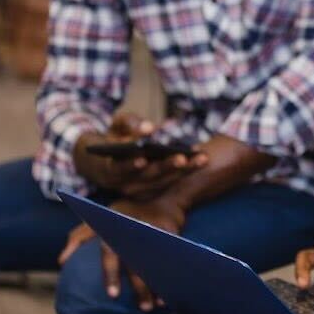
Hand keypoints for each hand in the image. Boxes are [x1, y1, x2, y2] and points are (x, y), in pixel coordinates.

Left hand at [58, 195, 186, 310]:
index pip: (110, 251)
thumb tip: (61, 261)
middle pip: (137, 261)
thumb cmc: (126, 213)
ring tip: (157, 304)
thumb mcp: (100, 218)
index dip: (111, 274)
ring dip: (158, 283)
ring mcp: (155, 227)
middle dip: (141, 286)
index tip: (113, 296)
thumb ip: (78, 238)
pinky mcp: (172, 230)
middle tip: (143, 308)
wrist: (163, 199)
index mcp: (113, 224)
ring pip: (155, 260)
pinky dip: (171, 273)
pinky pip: (171, 256)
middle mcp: (134, 225)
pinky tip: (171, 289)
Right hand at [73, 112, 206, 196]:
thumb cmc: (117, 138)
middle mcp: (127, 183)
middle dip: (166, 167)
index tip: (141, 159)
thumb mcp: (118, 126)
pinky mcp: (156, 190)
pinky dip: (187, 171)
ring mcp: (142, 189)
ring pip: (164, 181)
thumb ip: (129, 123)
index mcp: (112, 167)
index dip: (130, 165)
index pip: (120, 167)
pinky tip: (201, 159)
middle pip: (148, 176)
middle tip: (182, 158)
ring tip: (201, 158)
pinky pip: (173, 181)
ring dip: (184, 171)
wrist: (112, 162)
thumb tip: (148, 127)